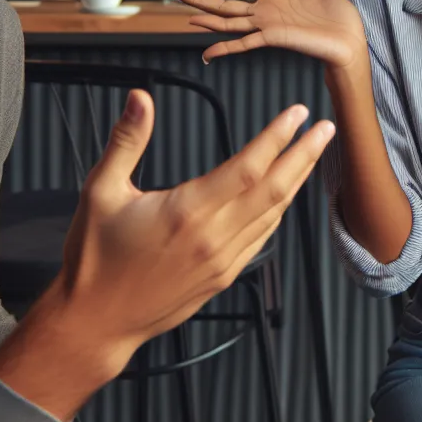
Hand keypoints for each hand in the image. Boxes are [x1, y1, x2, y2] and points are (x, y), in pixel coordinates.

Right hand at [51, 91, 334, 366]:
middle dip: (305, 155)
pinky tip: (283, 196)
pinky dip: (278, 212)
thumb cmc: (94, 259)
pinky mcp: (222, 277)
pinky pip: (261, 238)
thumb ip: (127, 141)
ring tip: (312, 155)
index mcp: (186, 211)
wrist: (95, 322)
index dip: (278, 136)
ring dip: (297, 182)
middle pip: (275, 189)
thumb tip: (140, 100)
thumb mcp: (101, 191)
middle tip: (326, 130)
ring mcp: (222, 261)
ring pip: (273, 215)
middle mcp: (212, 237)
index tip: (297, 113)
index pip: (248, 166)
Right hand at [165, 0, 366, 70]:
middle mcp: (264, 13)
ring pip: (226, 20)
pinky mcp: (274, 38)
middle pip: (222, 2)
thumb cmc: (339, 19)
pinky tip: (206, 53)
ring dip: (202, 15)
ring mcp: (266, 26)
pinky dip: (225, 48)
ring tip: (179, 10)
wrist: (352, 41)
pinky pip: (244, 43)